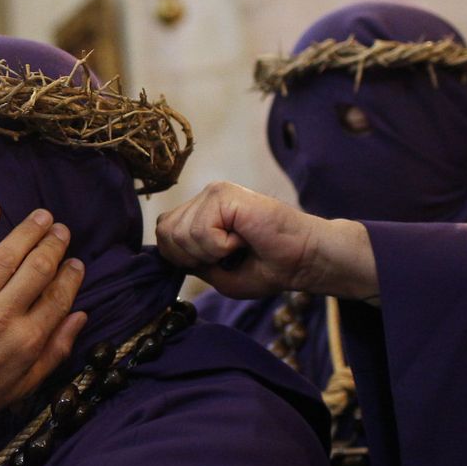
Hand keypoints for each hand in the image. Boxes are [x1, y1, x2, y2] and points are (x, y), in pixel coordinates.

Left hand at [0, 204, 87, 415]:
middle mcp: (3, 318)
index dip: (70, 275)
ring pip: (5, 257)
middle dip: (53, 245)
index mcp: (27, 340)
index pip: (58, 296)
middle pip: (37, 269)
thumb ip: (55, 350)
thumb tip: (81, 316)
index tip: (75, 261)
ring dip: (27, 231)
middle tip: (60, 229)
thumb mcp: (25, 384)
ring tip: (40, 216)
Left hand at [156, 181, 379, 302]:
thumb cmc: (268, 267)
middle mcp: (204, 198)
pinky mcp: (223, 194)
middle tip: (227, 254)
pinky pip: (199, 232)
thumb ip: (188, 261)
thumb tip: (163, 249)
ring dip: (210, 253)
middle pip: (164, 233)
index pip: (163, 233)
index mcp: (201, 212)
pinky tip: (243, 238)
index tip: (218, 261)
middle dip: (191, 257)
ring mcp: (213, 193)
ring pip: (180, 235)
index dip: (182, 258)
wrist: (303, 259)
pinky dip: (220, 247)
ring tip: (238, 244)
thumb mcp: (217, 273)